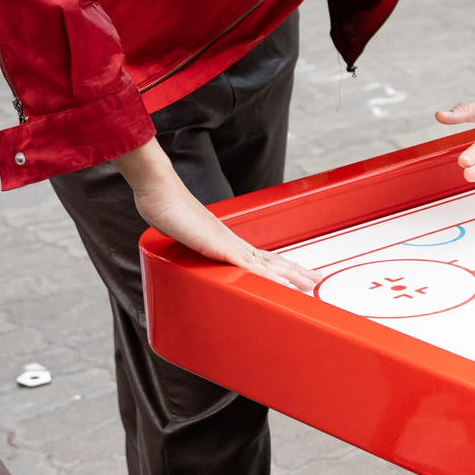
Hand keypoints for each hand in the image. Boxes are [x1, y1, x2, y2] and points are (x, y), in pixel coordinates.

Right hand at [115, 139, 317, 294]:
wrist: (160, 191)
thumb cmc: (167, 210)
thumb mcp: (184, 234)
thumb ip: (193, 243)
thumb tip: (194, 248)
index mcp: (226, 240)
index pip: (260, 256)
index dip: (280, 266)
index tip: (296, 272)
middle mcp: (232, 241)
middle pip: (271, 259)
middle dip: (294, 271)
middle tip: (315, 279)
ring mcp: (227, 243)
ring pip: (266, 264)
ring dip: (289, 274)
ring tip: (309, 283)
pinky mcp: (219, 247)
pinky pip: (248, 266)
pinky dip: (267, 276)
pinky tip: (281, 283)